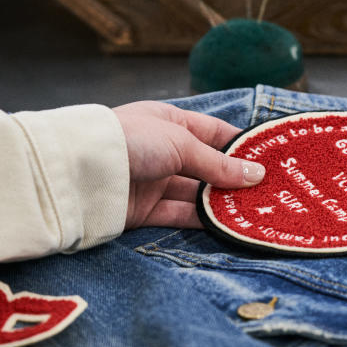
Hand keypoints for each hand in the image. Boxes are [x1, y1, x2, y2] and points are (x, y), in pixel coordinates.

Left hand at [113, 101, 264, 228]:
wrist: (77, 170)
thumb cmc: (132, 140)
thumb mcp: (182, 144)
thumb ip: (219, 164)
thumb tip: (257, 175)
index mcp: (169, 122)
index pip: (212, 132)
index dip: (239, 145)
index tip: (268, 160)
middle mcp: (162, 151)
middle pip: (207, 166)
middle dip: (234, 179)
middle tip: (267, 191)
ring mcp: (153, 181)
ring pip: (195, 193)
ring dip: (221, 202)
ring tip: (253, 210)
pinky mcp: (144, 210)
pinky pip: (179, 215)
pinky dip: (201, 220)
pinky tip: (226, 224)